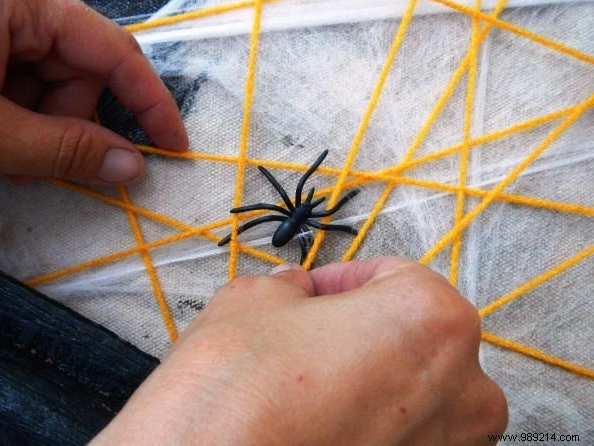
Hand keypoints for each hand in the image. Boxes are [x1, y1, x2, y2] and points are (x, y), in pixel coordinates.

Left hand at [0, 0, 186, 184]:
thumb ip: (62, 150)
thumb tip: (132, 168)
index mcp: (22, 1)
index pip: (114, 51)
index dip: (151, 103)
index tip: (174, 147)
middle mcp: (14, 5)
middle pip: (80, 73)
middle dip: (70, 126)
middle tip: (38, 168)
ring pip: (51, 85)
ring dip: (40, 130)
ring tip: (5, 161)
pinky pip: (21, 85)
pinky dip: (17, 121)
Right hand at [91, 257, 507, 444]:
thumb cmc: (240, 391)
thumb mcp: (252, 301)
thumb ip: (289, 286)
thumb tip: (295, 291)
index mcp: (433, 318)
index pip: (393, 277)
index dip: (342, 281)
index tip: (312, 294)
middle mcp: (465, 388)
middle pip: (411, 339)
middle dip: (359, 332)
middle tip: (307, 340)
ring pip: (411, 396)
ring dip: (367, 385)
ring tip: (310, 392)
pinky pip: (402, 441)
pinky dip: (369, 430)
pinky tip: (321, 430)